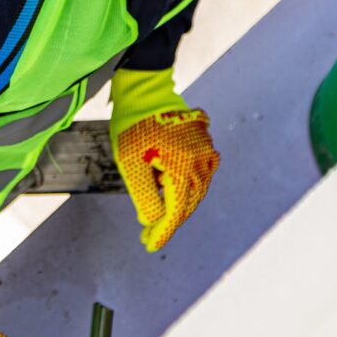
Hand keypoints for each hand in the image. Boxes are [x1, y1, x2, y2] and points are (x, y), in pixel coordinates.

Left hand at [110, 68, 219, 251]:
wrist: (145, 90)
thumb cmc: (133, 126)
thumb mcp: (130, 165)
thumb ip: (144, 196)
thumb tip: (153, 220)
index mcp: (183, 169)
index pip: (175, 212)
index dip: (162, 232)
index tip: (149, 246)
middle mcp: (201, 161)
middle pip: (188, 203)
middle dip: (168, 221)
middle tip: (148, 235)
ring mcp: (206, 150)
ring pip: (196, 189)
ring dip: (179, 204)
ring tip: (158, 214)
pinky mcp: (204, 141)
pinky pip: (200, 171)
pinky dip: (187, 185)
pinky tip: (171, 189)